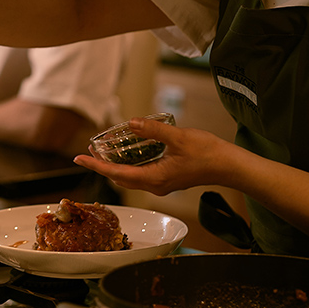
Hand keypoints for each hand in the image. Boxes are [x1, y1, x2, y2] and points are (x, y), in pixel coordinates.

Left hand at [73, 116, 235, 194]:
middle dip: (102, 166)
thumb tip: (131, 122)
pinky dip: (129, 167)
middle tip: (88, 153)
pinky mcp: (168, 179)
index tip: (79, 158)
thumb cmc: (207, 153)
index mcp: (155, 178)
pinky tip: (127, 154)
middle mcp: (156, 185)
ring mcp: (162, 184)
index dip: (96, 166)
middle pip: (120, 179)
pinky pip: (141, 175)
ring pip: (130, 178)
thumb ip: (153, 130)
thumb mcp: (178, 137)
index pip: (117, 174)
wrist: (229, 166)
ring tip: (102, 153)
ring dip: (114, 167)